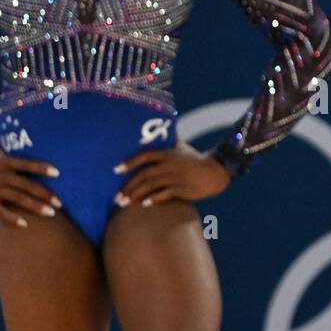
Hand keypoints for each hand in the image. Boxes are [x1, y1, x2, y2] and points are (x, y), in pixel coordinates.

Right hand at [0, 134, 60, 228]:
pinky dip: (13, 219)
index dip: (42, 168)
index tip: (57, 173)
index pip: (27, 165)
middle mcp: (1, 175)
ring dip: (36, 207)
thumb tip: (12, 120)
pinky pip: (1, 212)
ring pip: (18, 200)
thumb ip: (3, 136)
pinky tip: (25, 224)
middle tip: (61, 203)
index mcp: (4, 161)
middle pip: (27, 185)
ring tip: (51, 213)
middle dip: (45, 194)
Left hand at [113, 139, 230, 206]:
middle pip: (144, 175)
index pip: (144, 156)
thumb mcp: (182, 147)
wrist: (215, 172)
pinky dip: (154, 199)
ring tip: (124, 204)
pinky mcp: (183, 189)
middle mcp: (169, 165)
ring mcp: (176, 177)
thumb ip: (169, 140)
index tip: (116, 170)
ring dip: (136, 195)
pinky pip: (165, 194)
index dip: (129, 162)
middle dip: (128, 187)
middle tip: (116, 198)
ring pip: (151, 186)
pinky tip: (144, 205)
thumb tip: (163, 126)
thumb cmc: (195, 159)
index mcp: (167, 154)